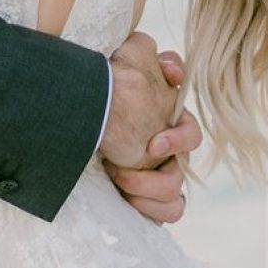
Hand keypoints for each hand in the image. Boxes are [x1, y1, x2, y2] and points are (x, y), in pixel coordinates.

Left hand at [103, 49, 202, 226]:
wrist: (76, 117)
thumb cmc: (102, 93)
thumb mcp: (121, 63)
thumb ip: (142, 52)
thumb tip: (171, 70)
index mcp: (167, 126)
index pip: (191, 133)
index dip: (179, 139)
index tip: (154, 144)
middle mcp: (168, 155)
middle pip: (180, 175)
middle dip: (152, 180)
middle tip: (120, 172)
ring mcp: (159, 179)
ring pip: (175, 201)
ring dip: (146, 196)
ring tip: (117, 185)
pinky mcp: (149, 200)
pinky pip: (167, 215)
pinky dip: (149, 211)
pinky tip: (124, 200)